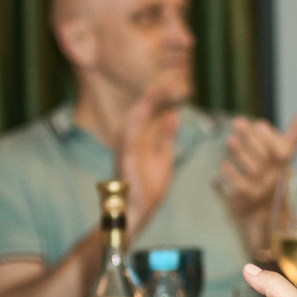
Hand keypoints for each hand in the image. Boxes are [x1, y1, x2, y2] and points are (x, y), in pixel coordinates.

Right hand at [115, 73, 191, 230]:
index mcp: (139, 141)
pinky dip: (135, 122)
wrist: (136, 213)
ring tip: (156, 90)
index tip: (173, 87)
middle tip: (167, 83)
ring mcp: (125, 150)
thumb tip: (173, 115)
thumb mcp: (163, 158)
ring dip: (144, 105)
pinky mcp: (124, 160)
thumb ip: (166, 137)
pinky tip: (142, 110)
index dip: (159, 100)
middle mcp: (129, 142)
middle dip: (152, 97)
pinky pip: (127, 137)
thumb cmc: (147, 188)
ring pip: (132, 121)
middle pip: (139, 113)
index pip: (149, 115)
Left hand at [217, 106, 296, 238]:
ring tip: (230, 140)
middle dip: (251, 139)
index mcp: (284, 162)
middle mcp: (274, 175)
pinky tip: (224, 164)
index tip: (260, 124)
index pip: (282, 150)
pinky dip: (232, 175)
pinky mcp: (246, 198)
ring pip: (253, 170)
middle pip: (265, 158)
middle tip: (238, 122)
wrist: (263, 208)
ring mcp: (261, 188)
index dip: (271, 139)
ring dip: (241, 153)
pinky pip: (240, 186)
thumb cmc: (272, 170)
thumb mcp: (285, 150)